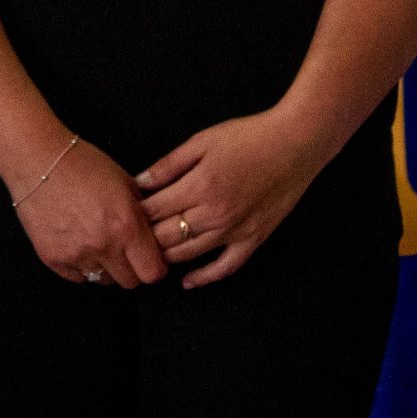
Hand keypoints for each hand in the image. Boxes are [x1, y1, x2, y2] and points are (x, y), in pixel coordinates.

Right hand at [10, 135, 169, 288]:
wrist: (36, 160)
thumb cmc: (82, 163)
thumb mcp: (124, 181)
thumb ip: (142, 213)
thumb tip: (153, 234)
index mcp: (126, 226)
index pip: (153, 272)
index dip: (154, 265)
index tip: (148, 256)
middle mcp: (103, 246)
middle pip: (130, 282)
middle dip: (131, 268)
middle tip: (122, 249)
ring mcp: (76, 255)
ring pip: (103, 281)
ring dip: (105, 267)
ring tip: (96, 242)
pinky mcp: (53, 259)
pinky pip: (77, 277)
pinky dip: (81, 265)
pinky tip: (76, 242)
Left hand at [135, 110, 324, 287]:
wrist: (294, 144)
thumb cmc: (247, 137)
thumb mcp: (201, 141)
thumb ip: (168, 165)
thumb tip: (139, 182)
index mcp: (199, 186)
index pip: (154, 209)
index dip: (133, 213)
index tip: (122, 213)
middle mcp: (215, 213)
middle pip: (166, 236)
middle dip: (143, 237)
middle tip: (129, 237)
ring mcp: (235, 230)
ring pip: (189, 253)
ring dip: (165, 256)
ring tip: (148, 254)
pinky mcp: (253, 240)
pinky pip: (225, 267)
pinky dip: (204, 277)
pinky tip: (187, 281)